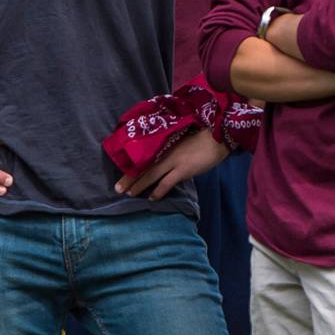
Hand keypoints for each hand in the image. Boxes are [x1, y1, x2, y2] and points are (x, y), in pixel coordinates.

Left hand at [114, 128, 228, 200]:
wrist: (217, 137)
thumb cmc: (202, 138)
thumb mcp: (182, 141)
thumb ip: (171, 150)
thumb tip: (164, 161)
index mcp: (165, 144)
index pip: (144, 157)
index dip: (132, 166)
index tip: (121, 171)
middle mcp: (165, 152)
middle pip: (143, 166)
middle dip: (129, 178)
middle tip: (117, 188)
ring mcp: (173, 161)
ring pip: (150, 175)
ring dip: (138, 185)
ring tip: (129, 194)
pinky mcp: (183, 169)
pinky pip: (166, 183)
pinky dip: (158, 191)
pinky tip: (152, 198)